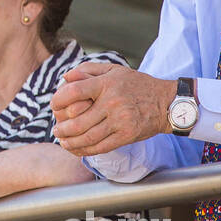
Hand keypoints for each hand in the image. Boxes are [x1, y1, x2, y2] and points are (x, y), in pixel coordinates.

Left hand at [50, 63, 173, 155]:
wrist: (166, 102)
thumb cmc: (137, 85)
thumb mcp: (114, 70)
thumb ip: (88, 70)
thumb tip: (65, 77)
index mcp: (107, 84)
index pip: (74, 92)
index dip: (59, 100)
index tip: (54, 106)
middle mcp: (113, 102)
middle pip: (78, 120)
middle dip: (62, 128)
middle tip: (56, 130)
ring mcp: (120, 120)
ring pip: (88, 136)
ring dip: (71, 142)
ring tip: (63, 142)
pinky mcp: (127, 135)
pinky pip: (101, 146)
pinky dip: (86, 150)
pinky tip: (77, 149)